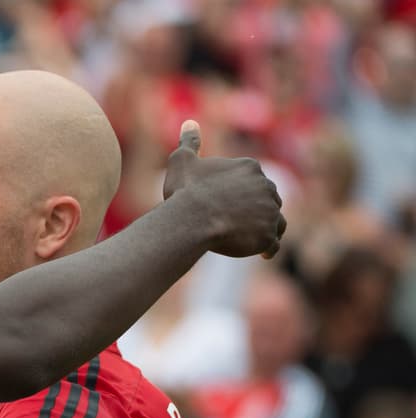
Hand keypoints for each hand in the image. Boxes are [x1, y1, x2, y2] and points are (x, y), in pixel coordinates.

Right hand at [162, 120, 285, 258]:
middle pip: (268, 201)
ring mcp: (270, 211)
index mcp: (250, 167)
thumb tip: (190, 122)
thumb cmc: (186, 192)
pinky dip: (268, 249)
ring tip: (249, 239)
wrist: (192, 219)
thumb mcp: (183, 162)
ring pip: (276, 222)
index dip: (241, 195)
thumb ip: (189, 143)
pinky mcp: (268, 235)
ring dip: (266, 230)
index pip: (254, 182)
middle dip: (257, 212)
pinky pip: (273, 245)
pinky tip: (260, 253)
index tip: (225, 205)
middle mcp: (266, 186)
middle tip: (235, 224)